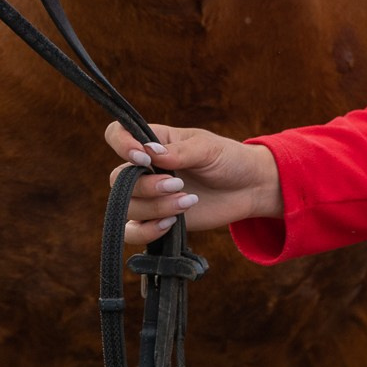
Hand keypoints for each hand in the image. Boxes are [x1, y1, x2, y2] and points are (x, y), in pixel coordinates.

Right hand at [105, 121, 282, 243]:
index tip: (143, 158)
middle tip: (178, 185)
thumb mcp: (207, 149)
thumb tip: (148, 153)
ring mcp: (150, 197)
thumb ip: (179, 152)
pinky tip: (170, 225)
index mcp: (153, 142)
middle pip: (119, 179)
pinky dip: (147, 232)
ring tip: (187, 202)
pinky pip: (134, 232)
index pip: (117, 135)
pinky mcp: (158, 220)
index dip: (121, 145)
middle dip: (145, 187)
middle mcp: (145, 169)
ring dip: (154, 208)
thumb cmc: (228, 159)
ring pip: (127, 207)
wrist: (249, 189)